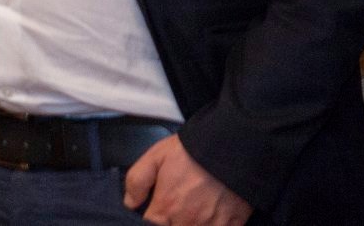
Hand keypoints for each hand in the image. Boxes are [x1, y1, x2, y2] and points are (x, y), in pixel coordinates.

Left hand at [124, 136, 252, 225]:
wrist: (231, 145)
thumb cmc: (192, 150)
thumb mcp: (155, 157)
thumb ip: (137, 181)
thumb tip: (129, 203)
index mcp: (167, 206)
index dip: (151, 219)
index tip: (155, 212)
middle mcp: (188, 221)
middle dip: (171, 222)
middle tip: (175, 208)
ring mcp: (212, 225)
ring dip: (190, 224)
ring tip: (192, 210)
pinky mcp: (233, 224)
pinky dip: (212, 225)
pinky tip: (210, 216)